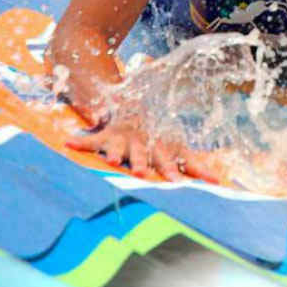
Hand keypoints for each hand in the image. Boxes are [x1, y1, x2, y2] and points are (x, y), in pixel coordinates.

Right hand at [67, 118, 213, 180]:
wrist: (136, 105)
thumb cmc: (159, 137)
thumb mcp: (177, 147)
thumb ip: (195, 164)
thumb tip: (218, 180)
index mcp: (162, 147)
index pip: (173, 159)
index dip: (177, 169)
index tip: (183, 181)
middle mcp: (144, 143)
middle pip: (145, 155)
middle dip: (144, 164)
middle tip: (143, 174)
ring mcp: (124, 139)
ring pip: (119, 147)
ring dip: (114, 152)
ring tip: (110, 160)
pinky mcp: (107, 136)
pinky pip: (92, 140)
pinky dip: (80, 142)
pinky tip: (69, 142)